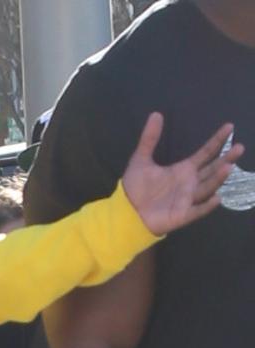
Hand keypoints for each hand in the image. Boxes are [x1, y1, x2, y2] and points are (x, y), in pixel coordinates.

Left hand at [122, 114, 243, 235]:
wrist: (125, 211)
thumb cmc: (136, 187)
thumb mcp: (141, 159)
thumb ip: (149, 139)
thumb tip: (156, 114)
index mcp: (183, 169)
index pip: (205, 153)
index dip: (217, 141)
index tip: (229, 127)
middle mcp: (190, 183)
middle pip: (212, 169)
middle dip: (226, 159)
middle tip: (239, 147)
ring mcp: (187, 199)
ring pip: (208, 187)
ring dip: (218, 178)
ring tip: (228, 166)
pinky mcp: (182, 214)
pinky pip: (198, 210)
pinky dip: (207, 205)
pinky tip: (217, 198)